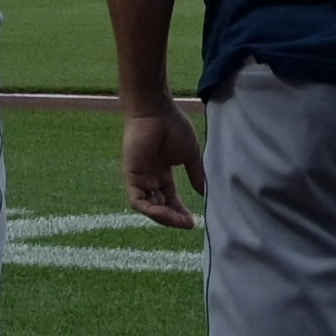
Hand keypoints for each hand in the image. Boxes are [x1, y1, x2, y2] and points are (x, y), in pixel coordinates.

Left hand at [121, 103, 206, 229]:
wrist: (156, 111)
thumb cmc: (173, 126)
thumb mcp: (190, 155)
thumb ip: (195, 174)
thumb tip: (204, 193)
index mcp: (162, 173)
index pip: (170, 200)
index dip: (180, 212)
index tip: (194, 221)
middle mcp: (150, 178)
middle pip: (160, 206)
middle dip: (174, 218)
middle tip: (188, 224)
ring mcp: (140, 178)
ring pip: (149, 207)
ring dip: (164, 217)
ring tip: (179, 221)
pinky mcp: (131, 176)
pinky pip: (138, 200)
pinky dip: (151, 210)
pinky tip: (165, 213)